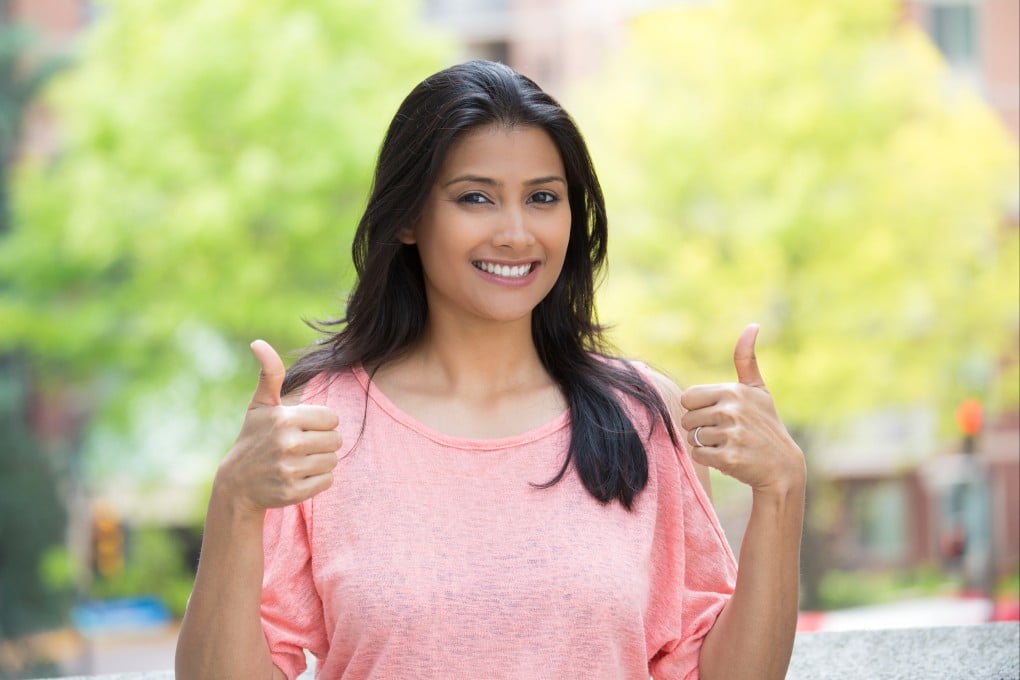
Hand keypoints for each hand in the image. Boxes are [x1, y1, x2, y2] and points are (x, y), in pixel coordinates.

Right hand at [215, 340, 341, 513]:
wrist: (237, 483)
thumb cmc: (254, 438)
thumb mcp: (260, 405)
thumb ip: (269, 374)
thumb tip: (259, 343)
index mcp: (284, 419)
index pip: (332, 418)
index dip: (321, 422)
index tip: (302, 427)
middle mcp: (288, 444)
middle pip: (336, 440)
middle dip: (323, 442)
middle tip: (302, 445)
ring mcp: (290, 470)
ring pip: (333, 461)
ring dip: (321, 461)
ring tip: (299, 460)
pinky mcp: (294, 492)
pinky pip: (328, 481)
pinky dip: (317, 480)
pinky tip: (298, 476)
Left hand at [680, 324, 804, 496]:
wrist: (782, 465)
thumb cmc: (765, 424)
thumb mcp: (758, 390)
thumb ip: (746, 359)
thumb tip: (753, 325)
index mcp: (733, 391)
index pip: (688, 398)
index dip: (698, 409)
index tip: (717, 414)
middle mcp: (732, 410)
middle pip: (687, 419)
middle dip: (700, 428)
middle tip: (724, 433)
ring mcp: (731, 434)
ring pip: (692, 438)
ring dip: (705, 445)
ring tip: (728, 444)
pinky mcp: (729, 457)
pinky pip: (699, 455)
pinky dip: (709, 460)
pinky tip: (728, 457)